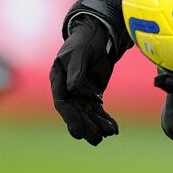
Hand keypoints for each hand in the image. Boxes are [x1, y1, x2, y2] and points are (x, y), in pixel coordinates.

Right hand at [49, 16, 118, 144]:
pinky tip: (113, 129)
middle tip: (96, 139)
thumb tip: (72, 88)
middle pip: (76, 112)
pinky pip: (98, 110)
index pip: (62, 102)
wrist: (96, 34)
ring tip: (108, 134)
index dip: (70, 117)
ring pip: (88, 113)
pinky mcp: (93, 94)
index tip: (77, 131)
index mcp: (58, 79)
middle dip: (86, 126)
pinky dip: (105, 119)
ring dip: (97, 125)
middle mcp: (68, 89)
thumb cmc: (84, 40)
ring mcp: (81, 93)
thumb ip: (76, 69)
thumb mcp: (80, 51)